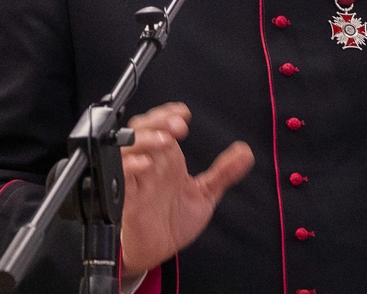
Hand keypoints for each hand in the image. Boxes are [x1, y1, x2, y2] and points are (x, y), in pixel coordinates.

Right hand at [119, 102, 253, 276]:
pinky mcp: (127, 199)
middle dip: (158, 122)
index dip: (168, 114)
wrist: (158, 253)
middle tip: (178, 126)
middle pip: (141, 129)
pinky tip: (145, 164)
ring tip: (165, 140)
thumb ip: (224, 173)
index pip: (161, 125)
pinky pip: (121, 177)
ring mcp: (137, 180)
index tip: (184, 113)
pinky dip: (130, 167)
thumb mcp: (205, 194)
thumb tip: (245, 152)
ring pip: (127, 148)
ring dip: (145, 139)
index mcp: (167, 160)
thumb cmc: (174, 222)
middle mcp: (150, 165)